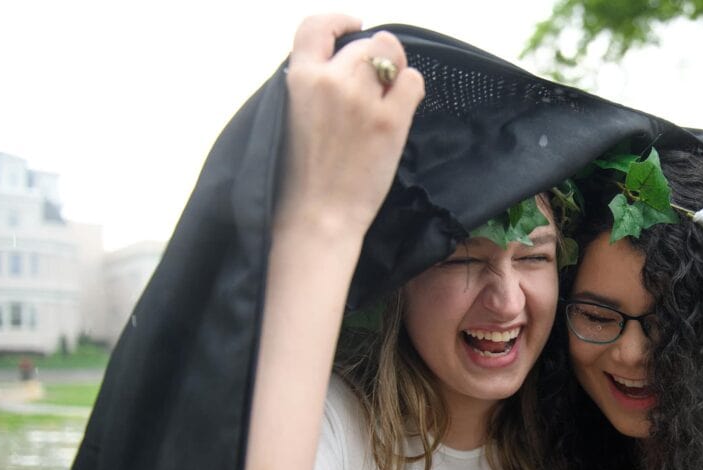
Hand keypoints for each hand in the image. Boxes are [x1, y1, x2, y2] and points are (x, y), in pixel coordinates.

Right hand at [276, 15, 424, 245]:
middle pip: (366, 43)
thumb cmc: (300, 177)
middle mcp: (331, 81)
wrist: (318, 216)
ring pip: (392, 54)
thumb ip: (310, 85)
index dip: (339, 21)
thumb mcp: (289, 116)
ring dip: (395, 70)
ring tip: (388, 97)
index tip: (353, 26)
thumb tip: (338, 66)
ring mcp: (362, 99)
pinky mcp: (390, 121)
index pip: (317, 26)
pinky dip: (410, 89)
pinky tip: (401, 108)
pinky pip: (413, 81)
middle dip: (374, 59)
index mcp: (300, 79)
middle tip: (375, 85)